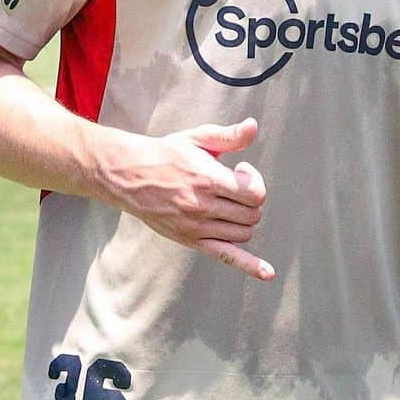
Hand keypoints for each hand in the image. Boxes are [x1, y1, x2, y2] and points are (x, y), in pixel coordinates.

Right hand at [102, 117, 271, 280]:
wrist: (130, 176)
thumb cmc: (168, 153)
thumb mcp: (197, 138)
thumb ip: (228, 136)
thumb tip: (253, 126)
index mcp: (207, 179)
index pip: (254, 193)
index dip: (255, 180)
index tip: (241, 170)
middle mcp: (202, 207)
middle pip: (252, 214)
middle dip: (250, 198)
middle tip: (234, 184)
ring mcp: (196, 227)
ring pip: (244, 233)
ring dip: (244, 218)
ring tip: (227, 201)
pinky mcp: (191, 241)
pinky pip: (226, 257)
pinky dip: (250, 266)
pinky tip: (268, 274)